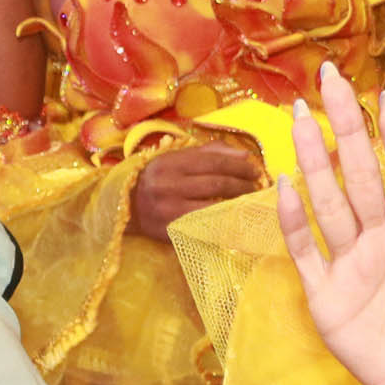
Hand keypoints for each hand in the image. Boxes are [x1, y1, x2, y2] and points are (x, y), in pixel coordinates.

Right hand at [131, 141, 266, 242]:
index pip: (214, 162)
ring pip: (214, 207)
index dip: (240, 166)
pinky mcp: (171, 232)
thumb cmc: (157, 177)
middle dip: (244, 185)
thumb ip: (209, 152)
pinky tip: (236, 219)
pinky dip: (224, 223)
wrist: (126, 205)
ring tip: (251, 201)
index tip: (256, 169)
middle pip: (217, 184)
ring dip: (238, 204)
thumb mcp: (177, 157)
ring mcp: (170, 212)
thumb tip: (244, 156)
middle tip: (258, 186)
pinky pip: (204, 228)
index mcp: (172, 163)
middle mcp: (169, 186)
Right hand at [281, 59, 384, 384]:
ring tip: (299, 117)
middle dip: (345, 127)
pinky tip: (284, 186)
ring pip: (329, 202)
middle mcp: (382, 237)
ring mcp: (351, 264)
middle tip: (328, 79)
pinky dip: (293, 222)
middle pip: (360, 174)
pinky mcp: (327, 296)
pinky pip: (306, 252)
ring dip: (314, 161)